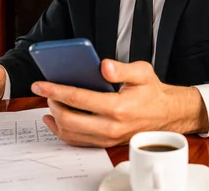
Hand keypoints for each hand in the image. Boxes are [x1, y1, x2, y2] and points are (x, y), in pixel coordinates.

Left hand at [31, 59, 208, 147]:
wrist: (166, 114)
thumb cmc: (152, 92)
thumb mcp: (142, 72)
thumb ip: (122, 68)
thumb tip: (104, 66)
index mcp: (118, 107)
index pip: (78, 98)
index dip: (56, 90)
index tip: (41, 83)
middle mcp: (110, 126)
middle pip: (69, 119)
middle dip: (52, 103)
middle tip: (46, 91)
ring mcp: (107, 137)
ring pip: (70, 133)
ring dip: (55, 118)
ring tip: (49, 103)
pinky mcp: (105, 143)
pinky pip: (77, 141)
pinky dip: (62, 132)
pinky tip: (55, 120)